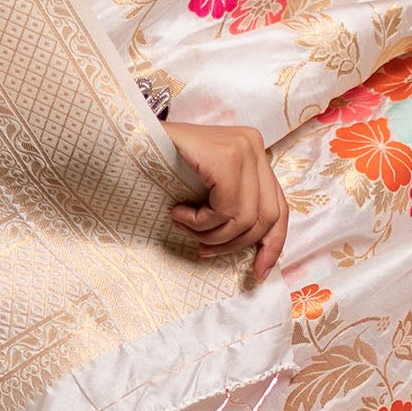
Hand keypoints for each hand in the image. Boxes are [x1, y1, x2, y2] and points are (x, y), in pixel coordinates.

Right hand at [165, 120, 289, 283]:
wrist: (132, 139)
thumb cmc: (164, 166)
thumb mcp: (207, 189)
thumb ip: (234, 206)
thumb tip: (258, 250)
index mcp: (255, 153)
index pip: (279, 208)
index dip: (272, 245)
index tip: (259, 272)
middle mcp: (254, 146)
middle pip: (266, 217)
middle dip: (232, 244)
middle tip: (202, 248)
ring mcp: (243, 148)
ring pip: (244, 218)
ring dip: (210, 233)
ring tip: (184, 226)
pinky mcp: (227, 157)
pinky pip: (224, 209)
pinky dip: (200, 222)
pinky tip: (179, 213)